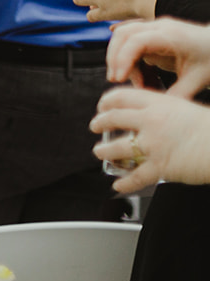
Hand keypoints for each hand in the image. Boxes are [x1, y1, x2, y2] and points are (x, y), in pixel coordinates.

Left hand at [91, 86, 209, 193]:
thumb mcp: (186, 107)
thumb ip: (165, 108)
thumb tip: (152, 111)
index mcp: (158, 103)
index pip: (121, 96)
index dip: (107, 101)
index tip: (103, 105)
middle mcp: (151, 122)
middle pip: (113, 119)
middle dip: (99, 123)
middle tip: (96, 126)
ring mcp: (153, 145)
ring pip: (116, 148)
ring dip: (103, 151)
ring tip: (100, 152)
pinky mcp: (160, 167)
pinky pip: (135, 177)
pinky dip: (124, 182)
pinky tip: (118, 184)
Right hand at [107, 17, 209, 94]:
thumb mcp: (198, 80)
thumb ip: (177, 94)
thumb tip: (156, 109)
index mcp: (171, 36)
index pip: (136, 41)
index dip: (123, 59)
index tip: (118, 79)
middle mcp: (159, 27)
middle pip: (122, 34)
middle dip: (114, 57)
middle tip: (116, 79)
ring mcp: (154, 28)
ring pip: (122, 36)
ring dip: (119, 58)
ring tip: (134, 82)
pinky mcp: (152, 34)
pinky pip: (130, 43)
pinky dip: (130, 60)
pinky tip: (143, 78)